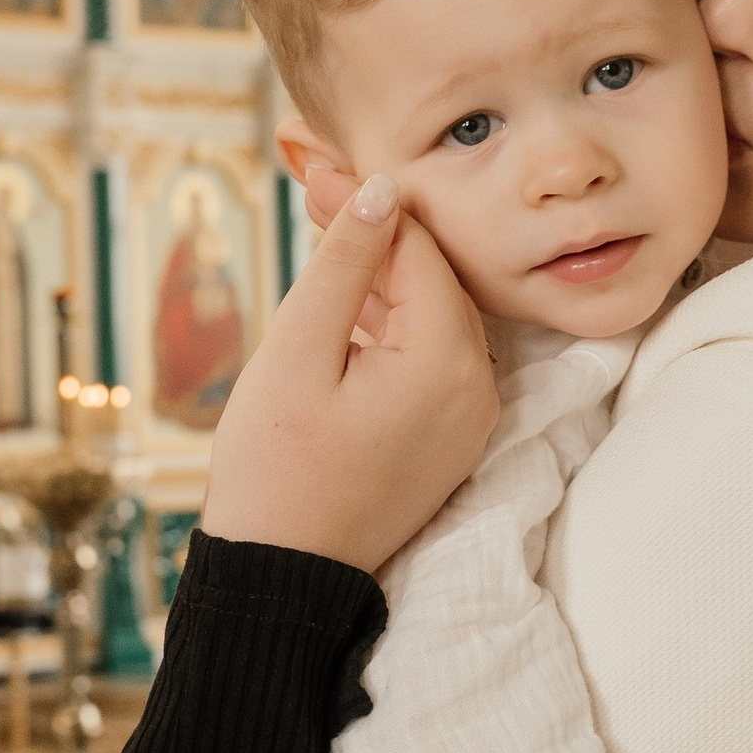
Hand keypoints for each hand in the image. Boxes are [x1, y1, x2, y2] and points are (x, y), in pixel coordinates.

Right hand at [201, 173, 494, 570]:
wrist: (281, 578)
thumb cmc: (275, 470)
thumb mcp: (297, 352)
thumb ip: (345, 264)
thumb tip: (381, 190)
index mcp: (447, 362)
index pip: (418, 250)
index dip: (367, 204)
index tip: (314, 173)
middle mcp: (478, 390)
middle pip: (431, 282)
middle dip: (376, 237)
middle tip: (314, 192)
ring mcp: (468, 421)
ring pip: (429, 320)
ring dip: (379, 282)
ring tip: (323, 240)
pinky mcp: (448, 442)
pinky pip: (427, 362)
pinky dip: (387, 330)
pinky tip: (343, 310)